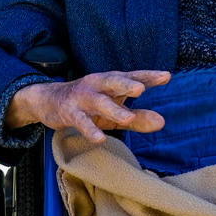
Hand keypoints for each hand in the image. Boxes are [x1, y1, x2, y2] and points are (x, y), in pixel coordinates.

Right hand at [4, 70, 170, 143]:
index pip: (132, 77)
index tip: (167, 76)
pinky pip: (81, 121)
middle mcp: (98, 85)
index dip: (148, 76)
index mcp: (111, 82)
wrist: (48, 101)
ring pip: (99, 102)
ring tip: (127, 118)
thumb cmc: (88, 106)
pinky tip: (99, 138)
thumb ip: (138, 118)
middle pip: (114, 82)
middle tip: (141, 89)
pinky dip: (90, 129)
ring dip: (113, 110)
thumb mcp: (114, 111)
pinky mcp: (70, 112)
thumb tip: (162, 122)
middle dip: (127, 84)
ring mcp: (83, 98)